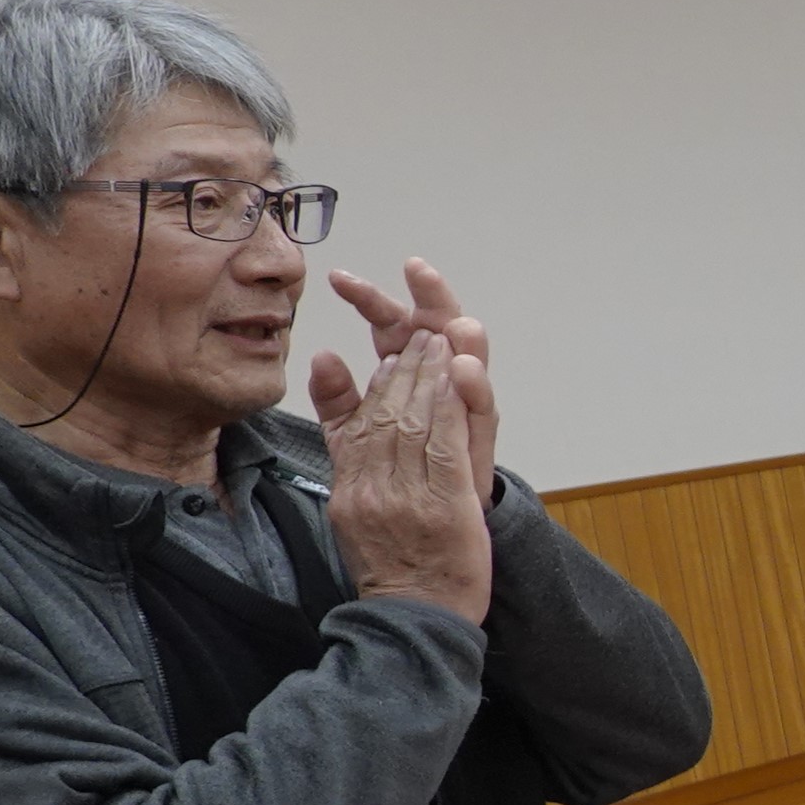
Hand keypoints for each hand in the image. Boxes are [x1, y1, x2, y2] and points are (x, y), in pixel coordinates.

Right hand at [310, 329, 492, 625]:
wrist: (414, 618)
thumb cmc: (391, 564)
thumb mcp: (351, 510)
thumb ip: (342, 447)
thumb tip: (326, 381)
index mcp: (350, 485)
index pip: (362, 420)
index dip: (381, 380)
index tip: (397, 349)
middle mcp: (371, 486)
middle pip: (385, 413)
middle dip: (406, 368)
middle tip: (424, 333)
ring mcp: (405, 495)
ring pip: (412, 422)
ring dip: (428, 377)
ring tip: (441, 344)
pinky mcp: (441, 505)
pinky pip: (443, 446)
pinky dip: (449, 407)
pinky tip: (457, 378)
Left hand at [328, 259, 494, 498]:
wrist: (427, 534)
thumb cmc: (398, 478)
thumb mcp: (358, 436)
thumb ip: (340, 399)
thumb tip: (322, 355)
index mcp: (406, 372)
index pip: (388, 323)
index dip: (370, 299)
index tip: (345, 278)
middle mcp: (441, 381)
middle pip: (436, 327)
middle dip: (430, 296)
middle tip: (419, 269)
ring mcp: (466, 406)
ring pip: (467, 359)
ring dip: (462, 334)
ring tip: (453, 315)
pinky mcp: (482, 436)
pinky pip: (481, 406)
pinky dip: (474, 386)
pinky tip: (465, 368)